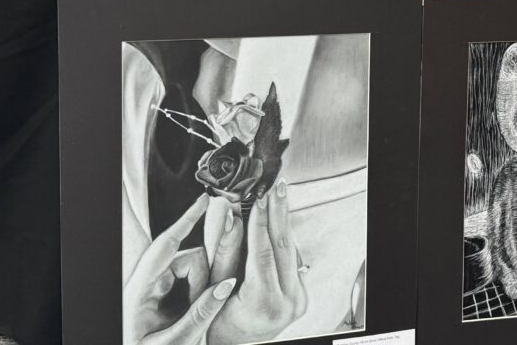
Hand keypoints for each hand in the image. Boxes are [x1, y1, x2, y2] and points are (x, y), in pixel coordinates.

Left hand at [124, 195, 236, 344]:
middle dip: (202, 279)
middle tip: (201, 307)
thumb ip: (200, 315)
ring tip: (190, 319)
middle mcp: (147, 282)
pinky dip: (198, 292)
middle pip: (188, 259)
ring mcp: (155, 286)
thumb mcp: (172, 343)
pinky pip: (191, 280)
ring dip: (200, 289)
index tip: (204, 201)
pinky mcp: (163, 292)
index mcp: (140, 289)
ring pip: (193, 269)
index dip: (187, 220)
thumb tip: (225, 286)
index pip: (166, 245)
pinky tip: (191, 313)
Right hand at [208, 180, 307, 344]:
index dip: (260, 222)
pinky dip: (283, 239)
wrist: (237, 343)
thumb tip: (230, 218)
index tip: (258, 198)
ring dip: (283, 222)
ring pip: (291, 251)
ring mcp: (298, 300)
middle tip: (278, 187)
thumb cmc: (218, 320)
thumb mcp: (214, 288)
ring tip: (278, 196)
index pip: (263, 252)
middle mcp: (287, 302)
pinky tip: (278, 220)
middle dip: (279, 212)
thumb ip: (223, 253)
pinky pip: (292, 260)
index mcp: (263, 302)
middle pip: (283, 247)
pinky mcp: (302, 296)